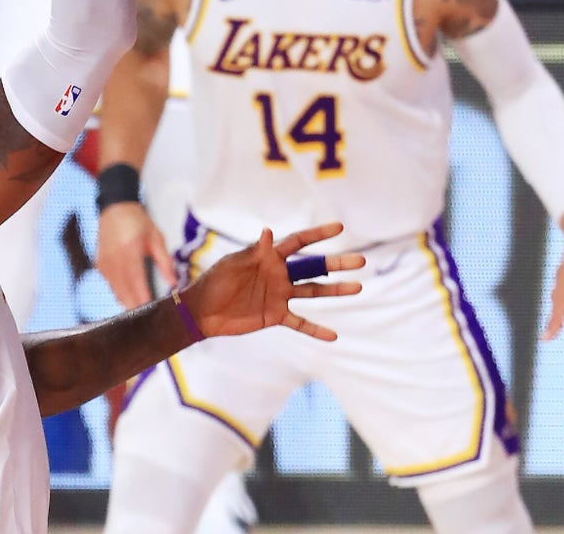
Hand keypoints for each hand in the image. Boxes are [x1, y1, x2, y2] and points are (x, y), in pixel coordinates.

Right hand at [95, 202, 173, 308]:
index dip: (143, 299)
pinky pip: (111, 286)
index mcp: (129, 249)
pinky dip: (121, 294)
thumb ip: (165, 262)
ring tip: (142, 314)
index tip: (152, 312)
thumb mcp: (156, 237)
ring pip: (116, 292)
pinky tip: (132, 300)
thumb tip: (174, 283)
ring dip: (129, 303)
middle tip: (150, 320)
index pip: (136, 281)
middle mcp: (113, 259)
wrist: (114, 208)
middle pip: (124, 291)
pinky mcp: (100, 266)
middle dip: (136, 307)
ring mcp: (104, 264)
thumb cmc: (137, 221)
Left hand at [178, 223, 363, 340]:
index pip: (298, 242)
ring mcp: (280, 295)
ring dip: (335, 290)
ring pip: (314, 292)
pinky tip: (334, 335)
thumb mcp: (233, 264)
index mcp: (269, 257)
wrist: (202, 311)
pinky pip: (300, 323)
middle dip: (336, 264)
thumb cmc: (215, 281)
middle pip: (313, 267)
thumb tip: (269, 231)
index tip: (339, 227)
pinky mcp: (276, 316)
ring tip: (358, 287)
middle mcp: (279, 274)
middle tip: (361, 262)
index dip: (318, 234)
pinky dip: (316, 329)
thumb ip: (253, 251)